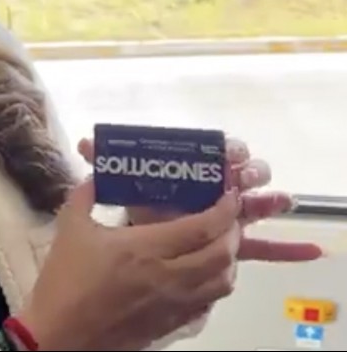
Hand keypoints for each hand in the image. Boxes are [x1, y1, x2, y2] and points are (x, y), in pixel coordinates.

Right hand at [18, 179, 240, 350]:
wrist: (60, 335)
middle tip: (227, 217)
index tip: (228, 196)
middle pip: (222, 255)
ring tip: (219, 245)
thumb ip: (84, 196)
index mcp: (145, 248)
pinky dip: (214, 287)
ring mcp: (173, 305)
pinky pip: (207, 305)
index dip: (224, 210)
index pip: (202, 228)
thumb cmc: (65, 280)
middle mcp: (168, 277)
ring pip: (222, 284)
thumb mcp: (69, 228)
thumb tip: (95, 177)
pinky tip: (201, 277)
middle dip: (232, 232)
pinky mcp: (170, 326)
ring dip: (228, 261)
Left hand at [78, 136, 322, 261]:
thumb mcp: (123, 183)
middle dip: (248, 173)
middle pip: (242, 174)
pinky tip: (310, 252)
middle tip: (245, 177)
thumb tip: (86, 143)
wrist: (141, 240)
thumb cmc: (140, 201)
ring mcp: (228, 214)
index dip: (227, 149)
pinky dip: (285, 248)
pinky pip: (263, 246)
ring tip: (279, 202)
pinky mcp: (233, 242)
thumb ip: (107, 162)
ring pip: (255, 205)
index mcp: (194, 167)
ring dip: (268, 201)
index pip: (217, 150)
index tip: (229, 153)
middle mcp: (216, 186)